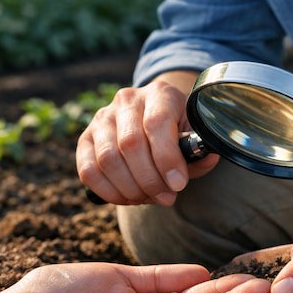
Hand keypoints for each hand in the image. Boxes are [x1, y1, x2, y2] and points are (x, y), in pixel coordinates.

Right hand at [76, 72, 219, 205]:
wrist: (154, 121)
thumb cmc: (177, 132)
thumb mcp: (194, 136)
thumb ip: (200, 151)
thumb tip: (207, 158)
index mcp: (159, 94)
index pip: (157, 123)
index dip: (167, 158)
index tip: (178, 185)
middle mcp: (127, 100)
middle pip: (130, 144)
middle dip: (150, 180)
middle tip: (167, 198)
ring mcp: (102, 118)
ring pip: (108, 159)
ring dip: (130, 189)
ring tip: (148, 198)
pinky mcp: (85, 139)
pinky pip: (88, 170)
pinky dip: (108, 191)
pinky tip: (127, 198)